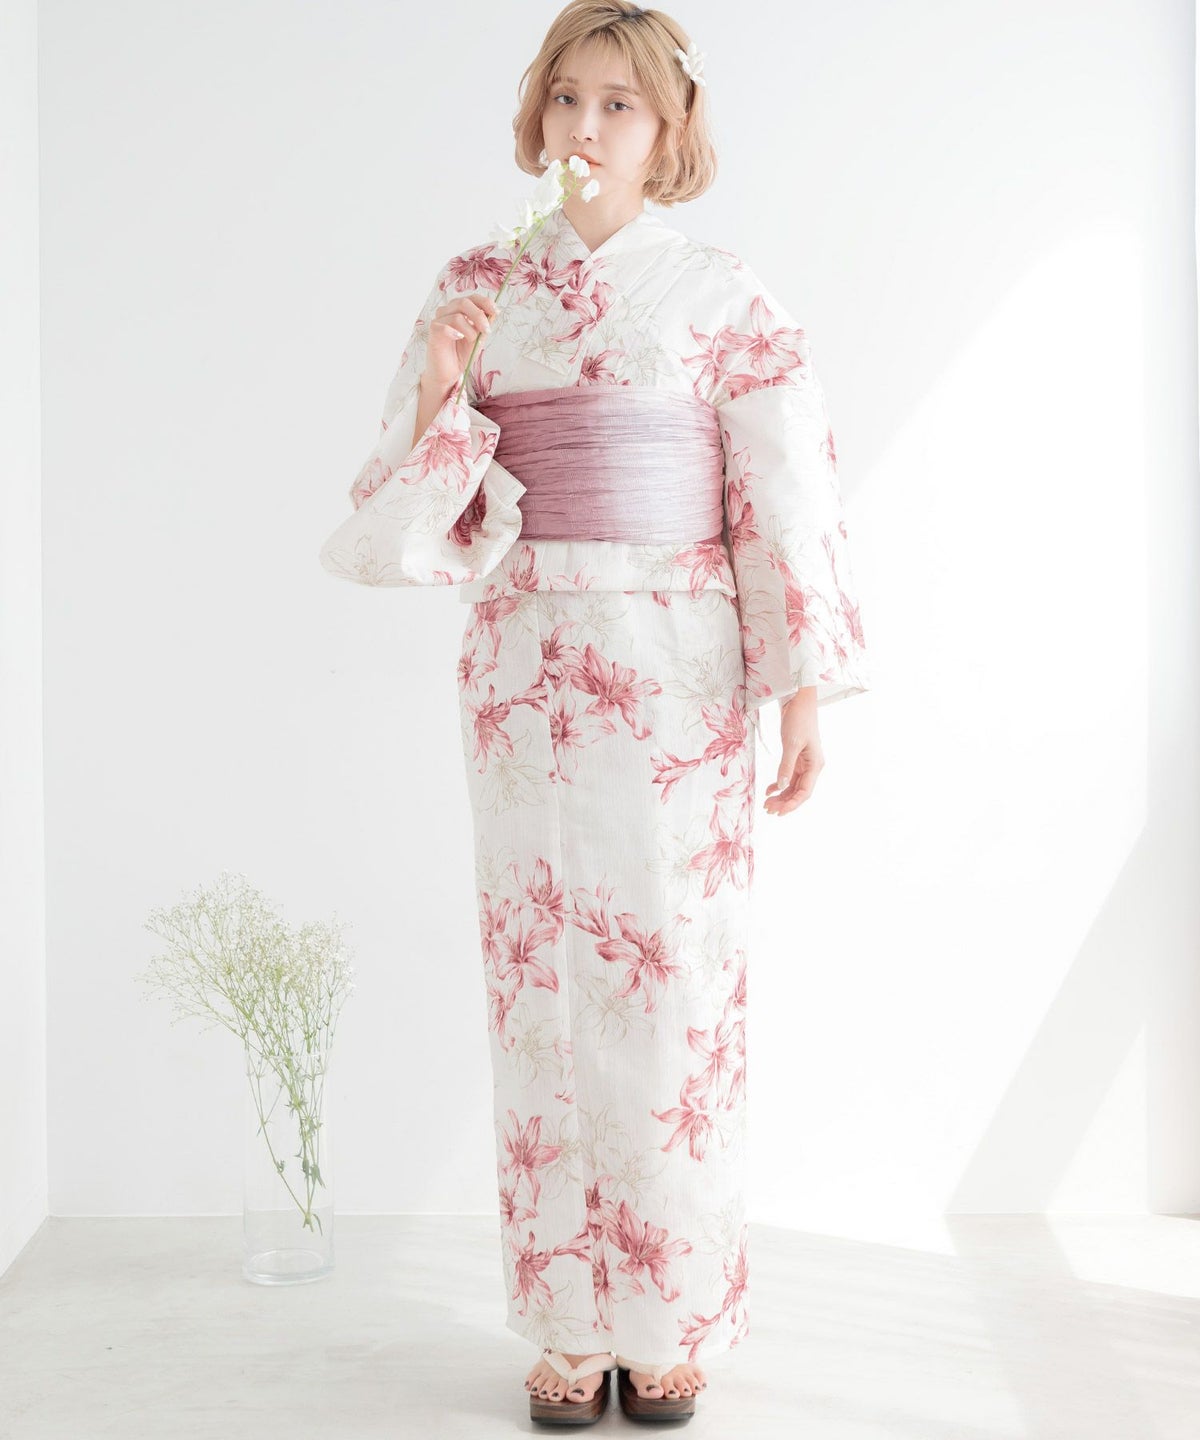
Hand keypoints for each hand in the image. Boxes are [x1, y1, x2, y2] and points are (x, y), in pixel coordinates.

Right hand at [423, 291, 496, 392]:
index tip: (496, 312)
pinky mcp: (433, 331)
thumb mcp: (479, 338)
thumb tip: (494, 312)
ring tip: (472, 341)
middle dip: (479, 316)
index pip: (472, 298)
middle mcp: (448, 311)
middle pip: (464, 303)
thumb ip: (484, 325)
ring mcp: (439, 319)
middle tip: (487, 330)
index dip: (485, 302)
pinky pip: (444, 327)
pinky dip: (455, 333)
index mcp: (460, 309)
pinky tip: (459, 338)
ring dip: (469, 330)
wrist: (450, 371)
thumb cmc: (462, 354)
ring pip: (457, 316)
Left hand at [764, 687, 822, 814]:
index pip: (805, 792)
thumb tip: (782, 786)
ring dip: (781, 795)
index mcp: (815, 765)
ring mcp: (804, 763)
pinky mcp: (796, 758)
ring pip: (793, 786)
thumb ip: (786, 766)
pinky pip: (789, 776)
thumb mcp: (791, 743)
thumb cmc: (799, 719)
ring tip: (767, 803)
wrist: (799, 701)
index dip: (792, 804)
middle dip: (784, 802)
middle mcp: (812, 766)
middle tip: (768, 809)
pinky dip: (779, 784)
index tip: (778, 812)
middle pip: (799, 791)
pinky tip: (769, 790)